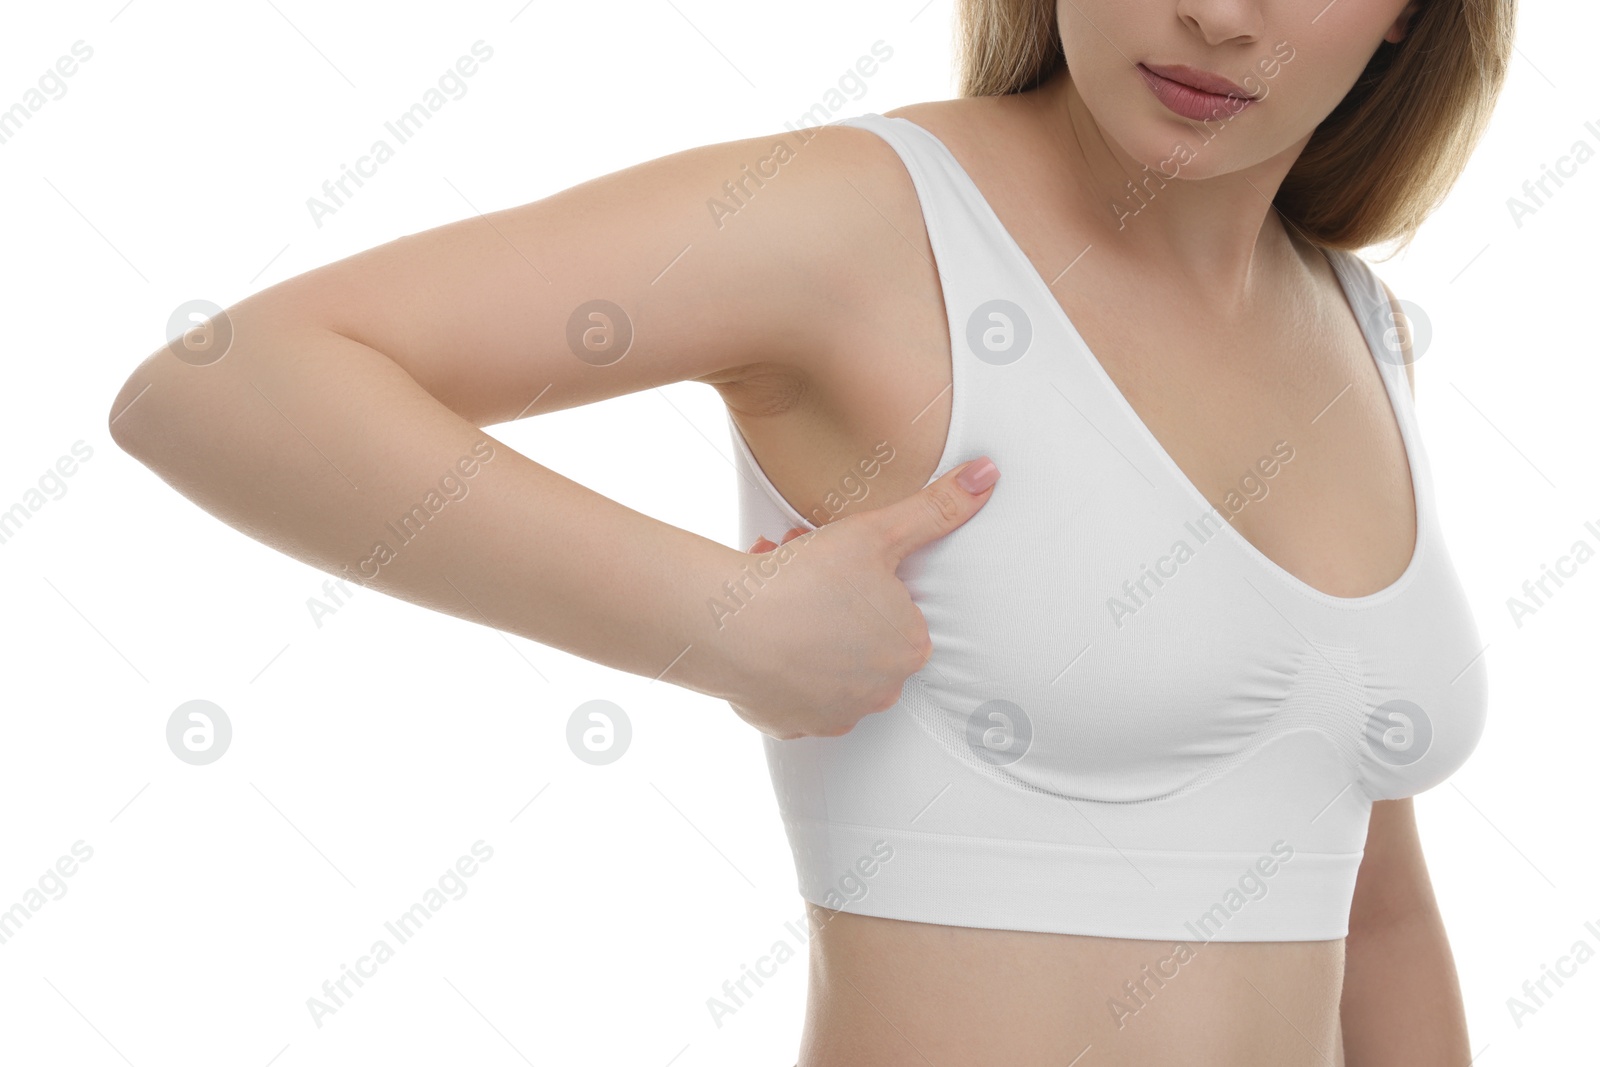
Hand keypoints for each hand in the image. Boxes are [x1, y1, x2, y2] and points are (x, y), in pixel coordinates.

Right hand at [716, 457, 998, 739]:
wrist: (731, 627)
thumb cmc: (804, 580)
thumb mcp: (878, 531)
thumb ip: (936, 508)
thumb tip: (987, 475)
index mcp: (910, 647)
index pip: (898, 611)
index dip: (864, 582)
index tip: (837, 567)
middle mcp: (882, 690)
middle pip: (862, 638)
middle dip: (835, 606)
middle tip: (803, 574)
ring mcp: (837, 713)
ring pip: (828, 667)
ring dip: (809, 636)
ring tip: (777, 599)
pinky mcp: (793, 726)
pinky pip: (794, 695)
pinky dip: (782, 670)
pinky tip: (763, 639)